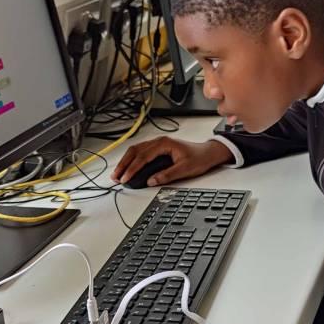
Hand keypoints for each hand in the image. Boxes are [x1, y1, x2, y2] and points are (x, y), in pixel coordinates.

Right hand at [111, 136, 233, 186]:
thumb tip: (151, 181)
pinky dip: (131, 160)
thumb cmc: (199, 158)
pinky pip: (140, 152)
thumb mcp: (185, 169)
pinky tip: (127, 168)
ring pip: (135, 151)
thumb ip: (167, 175)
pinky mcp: (157, 149)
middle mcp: (158, 142)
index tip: (126, 178)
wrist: (208, 152)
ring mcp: (157, 144)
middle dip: (124, 165)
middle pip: (134, 151)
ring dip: (125, 162)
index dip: (132, 168)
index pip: (143, 157)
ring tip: (118, 174)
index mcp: (164, 144)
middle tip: (116, 177)